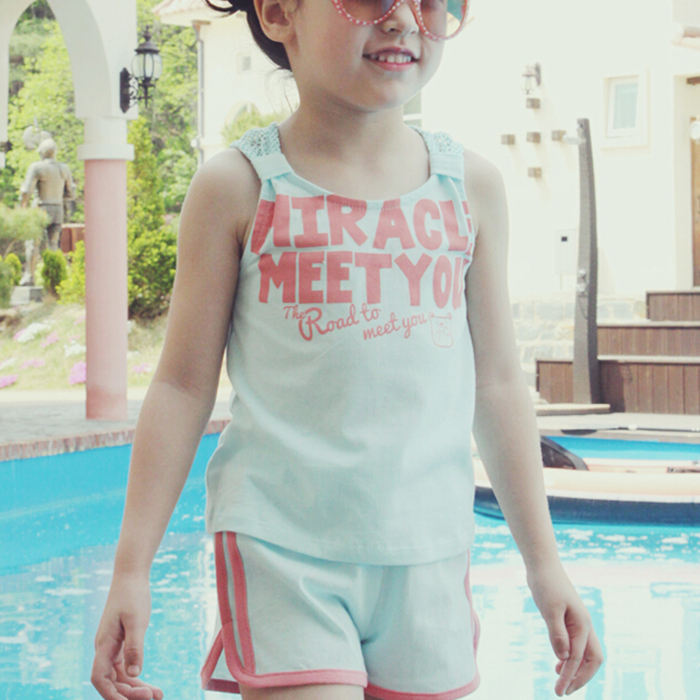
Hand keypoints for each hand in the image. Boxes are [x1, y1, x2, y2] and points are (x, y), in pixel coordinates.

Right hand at [91, 574, 162, 699]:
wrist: (131, 575)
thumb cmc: (133, 595)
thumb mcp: (136, 620)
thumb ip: (135, 647)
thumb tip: (135, 673)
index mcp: (104, 644)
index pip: (100, 678)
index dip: (110, 694)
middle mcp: (105, 648)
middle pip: (112, 681)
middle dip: (129, 694)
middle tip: (153, 697)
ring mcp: (112, 646)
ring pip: (120, 676)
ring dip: (135, 688)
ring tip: (157, 695)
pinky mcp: (121, 642)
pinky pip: (126, 667)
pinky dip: (137, 677)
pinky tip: (151, 685)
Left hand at [527, 562, 602, 695]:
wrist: (543, 565)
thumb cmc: (546, 584)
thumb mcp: (549, 609)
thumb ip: (557, 634)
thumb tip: (564, 659)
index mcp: (582, 625)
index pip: (577, 658)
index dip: (569, 677)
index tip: (558, 692)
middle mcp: (585, 626)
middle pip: (592, 660)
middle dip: (581, 678)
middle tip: (564, 691)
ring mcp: (578, 623)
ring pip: (586, 654)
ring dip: (577, 670)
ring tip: (562, 682)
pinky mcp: (569, 620)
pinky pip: (577, 645)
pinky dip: (570, 658)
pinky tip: (558, 664)